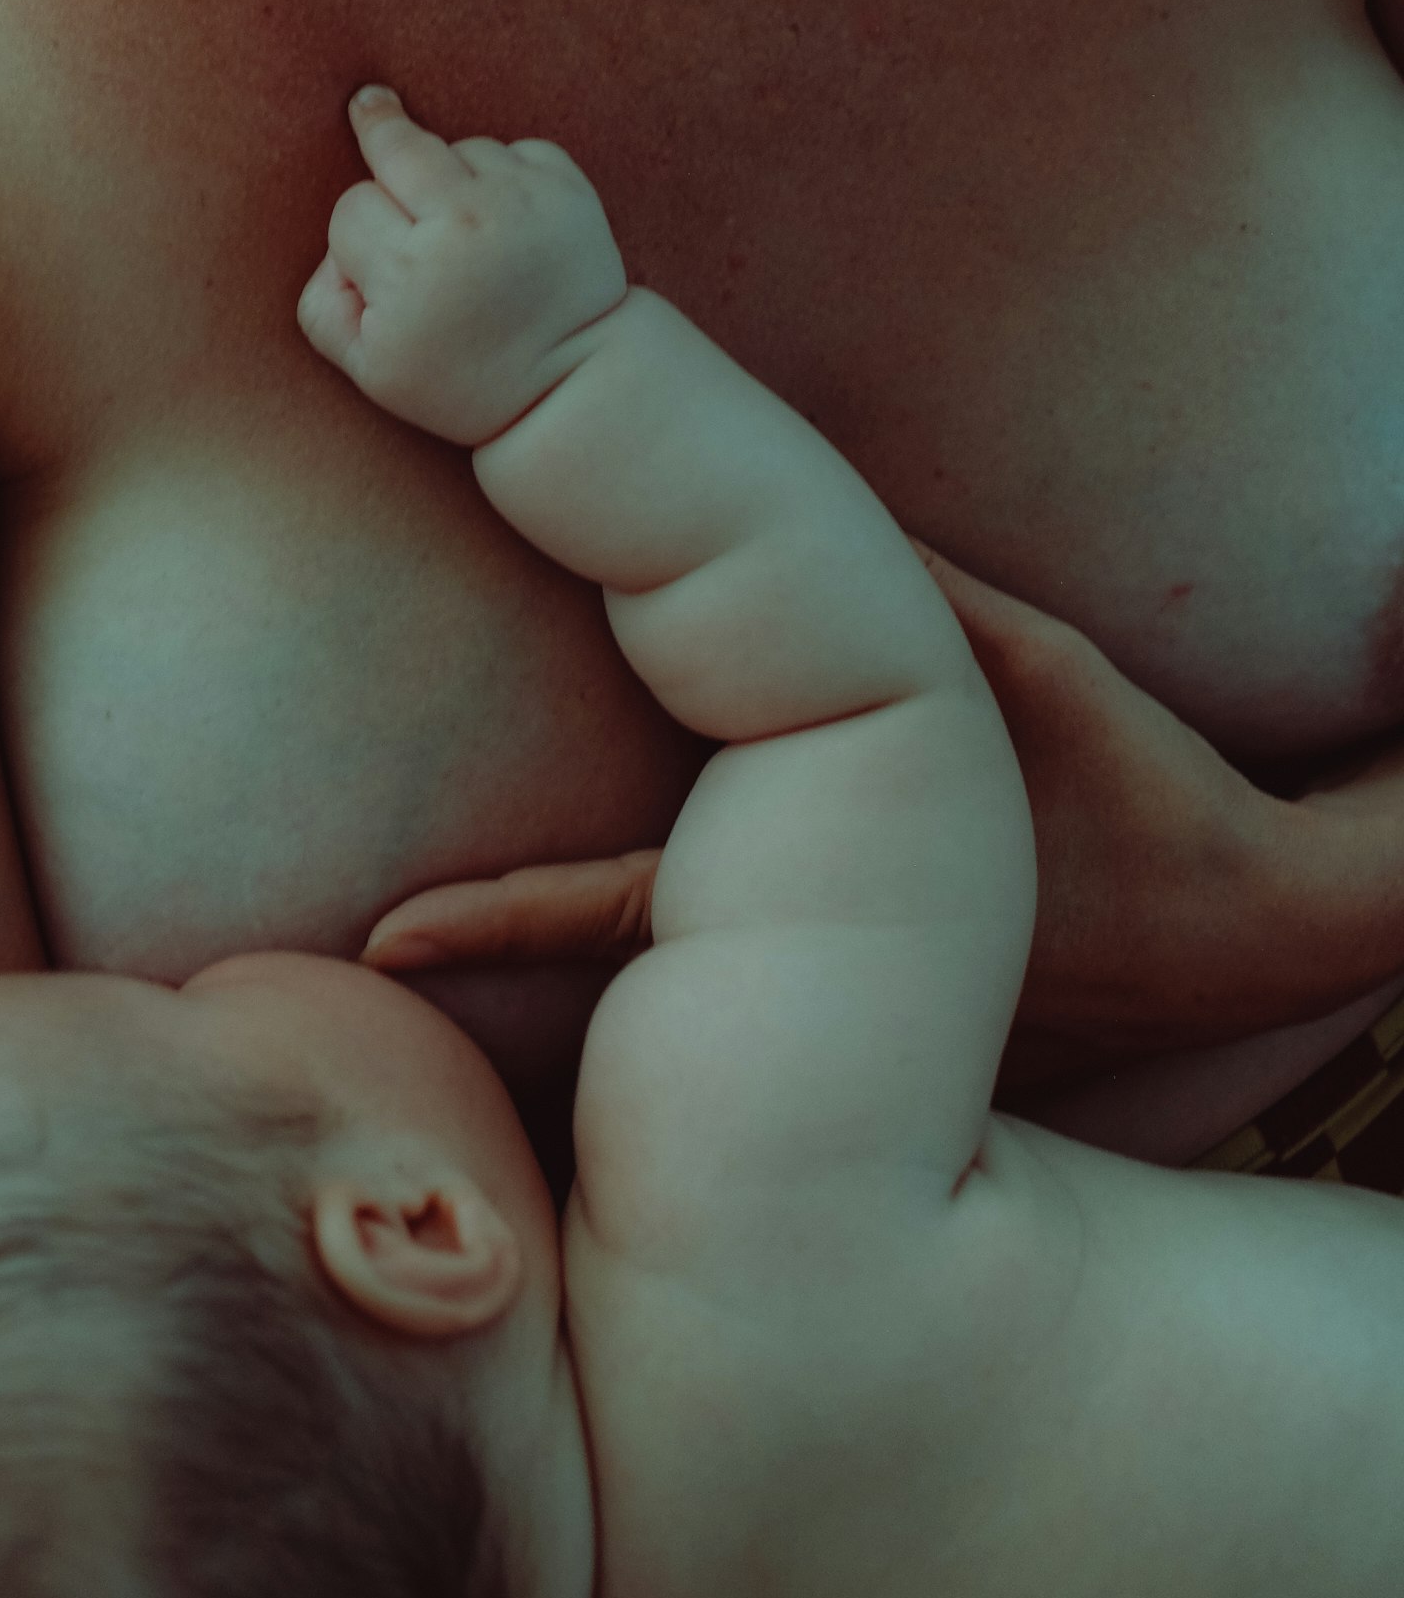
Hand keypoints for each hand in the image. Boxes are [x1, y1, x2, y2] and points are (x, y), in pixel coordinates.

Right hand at [297, 87, 626, 446]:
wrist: (574, 381)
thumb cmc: (463, 380)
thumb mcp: (372, 372)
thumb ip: (323, 307)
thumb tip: (334, 245)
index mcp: (409, 274)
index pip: (351, 208)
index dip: (358, 232)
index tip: (378, 260)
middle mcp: (464, 225)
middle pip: (396, 144)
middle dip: (380, 132)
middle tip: (370, 104)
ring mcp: (520, 200)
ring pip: (456, 147)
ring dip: (453, 176)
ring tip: (468, 229)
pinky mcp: (565, 186)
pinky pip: (513, 149)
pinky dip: (506, 175)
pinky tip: (509, 218)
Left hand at [364, 550, 1400, 1085]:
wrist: (1255, 924)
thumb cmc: (1139, 790)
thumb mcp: (1032, 671)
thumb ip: (925, 590)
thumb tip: (812, 513)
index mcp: (807, 885)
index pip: (615, 907)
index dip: (495, 923)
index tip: (378, 940)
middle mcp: (804, 967)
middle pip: (606, 989)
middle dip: (486, 1001)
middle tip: (343, 1004)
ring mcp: (836, 1018)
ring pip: (665, 1033)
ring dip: (562, 1045)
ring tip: (419, 1051)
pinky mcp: (885, 1046)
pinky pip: (750, 1038)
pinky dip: (675, 1048)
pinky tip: (621, 1083)